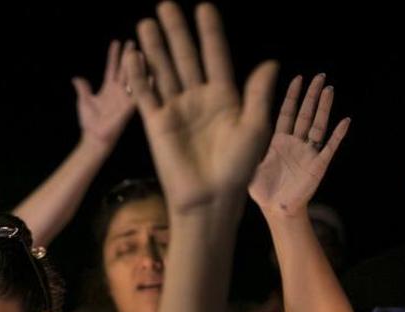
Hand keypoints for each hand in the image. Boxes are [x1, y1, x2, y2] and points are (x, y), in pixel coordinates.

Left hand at [74, 40, 140, 149]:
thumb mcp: (84, 101)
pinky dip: (145, 84)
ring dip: (136, 66)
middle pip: (124, 69)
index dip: (113, 56)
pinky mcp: (130, 107)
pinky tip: (151, 73)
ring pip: (132, 78)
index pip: (112, 68)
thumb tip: (76, 78)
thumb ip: (83, 89)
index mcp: (108, 88)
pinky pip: (139, 94)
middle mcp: (118, 91)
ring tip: (140, 52)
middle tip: (133, 41)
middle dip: (128, 56)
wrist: (94, 138)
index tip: (116, 42)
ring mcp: (125, 98)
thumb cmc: (90, 122)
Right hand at [129, 2, 277, 218]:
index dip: (210, 33)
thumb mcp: (255, 128)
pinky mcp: (156, 124)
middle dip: (176, 32)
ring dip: (155, 48)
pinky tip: (134, 56)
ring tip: (146, 22)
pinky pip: (146, 95)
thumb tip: (270, 62)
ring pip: (163, 71)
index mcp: (225, 97)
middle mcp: (198, 99)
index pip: (215, 56)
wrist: (210, 199)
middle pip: (186, 57)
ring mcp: (176, 110)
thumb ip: (258, 94)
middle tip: (166, 5)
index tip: (204, 8)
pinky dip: (138, 76)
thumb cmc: (238, 168)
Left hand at [248, 73, 349, 218]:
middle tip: (320, 76)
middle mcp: (295, 143)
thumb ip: (248, 145)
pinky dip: (337, 134)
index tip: (298, 78)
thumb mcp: (250, 164)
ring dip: (324, 108)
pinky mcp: (317, 165)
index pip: (287, 112)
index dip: (292, 96)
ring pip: (318, 125)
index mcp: (278, 141)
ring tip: (330, 89)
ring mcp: (308, 153)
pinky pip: (329, 147)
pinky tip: (345, 120)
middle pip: (305, 114)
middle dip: (312, 95)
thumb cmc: (262, 190)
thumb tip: (233, 129)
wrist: (275, 210)